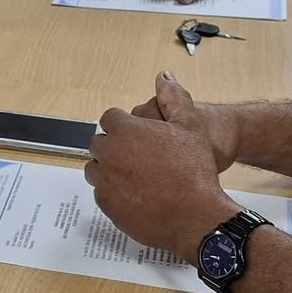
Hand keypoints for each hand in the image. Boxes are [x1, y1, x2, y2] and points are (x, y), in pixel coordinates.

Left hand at [86, 73, 232, 259]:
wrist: (195, 215)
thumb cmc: (193, 171)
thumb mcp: (191, 125)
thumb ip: (174, 97)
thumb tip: (164, 77)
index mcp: (125, 131)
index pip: (110, 118)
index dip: (125, 125)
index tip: (138, 135)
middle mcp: (109, 154)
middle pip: (100, 143)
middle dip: (115, 146)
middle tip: (139, 155)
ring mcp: (105, 181)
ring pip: (96, 169)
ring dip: (110, 168)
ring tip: (136, 174)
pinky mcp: (107, 205)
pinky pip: (102, 193)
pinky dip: (113, 191)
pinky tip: (135, 193)